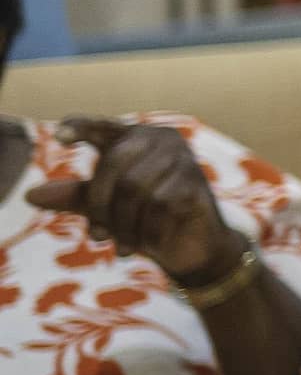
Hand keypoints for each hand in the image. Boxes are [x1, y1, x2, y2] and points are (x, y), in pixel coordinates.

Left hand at [33, 121, 240, 286]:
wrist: (191, 246)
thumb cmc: (145, 220)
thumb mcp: (105, 208)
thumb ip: (74, 197)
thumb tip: (30, 195)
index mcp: (135, 139)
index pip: (101, 127)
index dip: (80, 128)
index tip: (59, 136)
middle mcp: (161, 140)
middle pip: (113, 165)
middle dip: (99, 206)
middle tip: (96, 238)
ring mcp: (182, 158)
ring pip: (135, 189)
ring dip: (124, 226)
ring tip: (122, 247)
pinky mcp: (196, 181)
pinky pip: (160, 205)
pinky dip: (150, 230)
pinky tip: (150, 242)